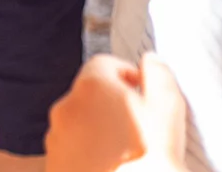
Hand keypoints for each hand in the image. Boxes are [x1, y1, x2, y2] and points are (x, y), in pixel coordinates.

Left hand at [45, 54, 186, 171]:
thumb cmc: (151, 160)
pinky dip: (88, 156)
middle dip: (114, 107)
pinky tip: (113, 168)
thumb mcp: (168, 113)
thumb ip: (160, 78)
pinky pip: (72, 152)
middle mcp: (66, 107)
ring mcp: (55, 138)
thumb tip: (151, 60)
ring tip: (129, 155)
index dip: (129, 76)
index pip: (106, 65)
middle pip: (91, 96)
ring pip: (80, 125)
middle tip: (142, 130)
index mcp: (91, 86)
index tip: (146, 95)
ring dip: (100, 132)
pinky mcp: (53, 165)